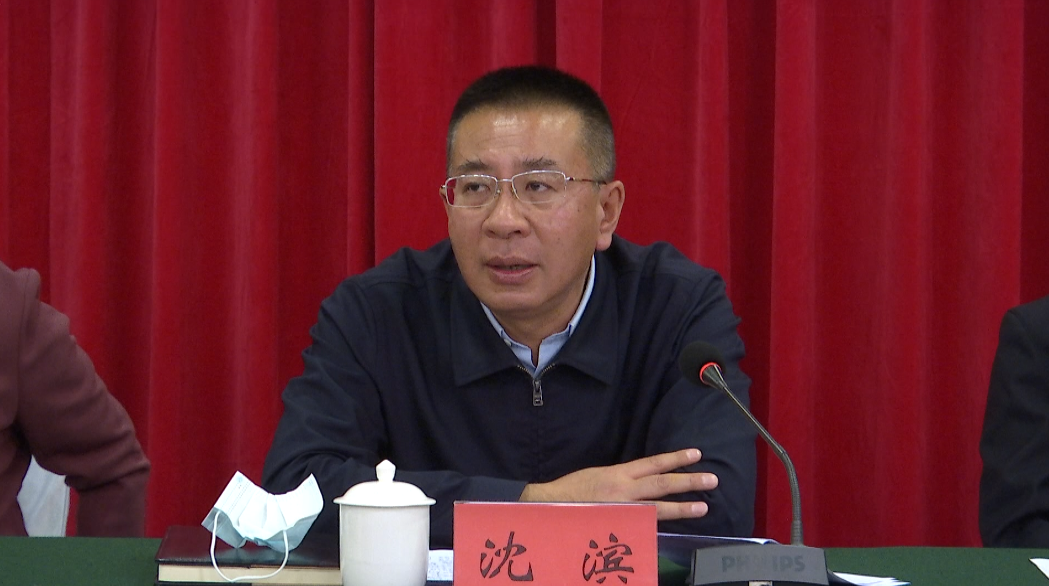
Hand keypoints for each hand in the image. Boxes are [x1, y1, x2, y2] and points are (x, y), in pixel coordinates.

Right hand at [519, 448, 717, 520]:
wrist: (549, 506)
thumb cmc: (573, 491)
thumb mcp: (599, 476)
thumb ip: (622, 480)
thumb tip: (643, 482)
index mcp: (619, 474)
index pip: (653, 463)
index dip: (675, 458)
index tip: (696, 454)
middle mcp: (623, 489)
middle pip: (662, 483)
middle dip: (688, 481)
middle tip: (712, 479)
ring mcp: (622, 509)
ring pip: (657, 506)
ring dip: (682, 506)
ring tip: (704, 506)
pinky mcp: (617, 525)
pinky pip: (642, 526)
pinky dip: (658, 527)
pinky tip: (675, 528)